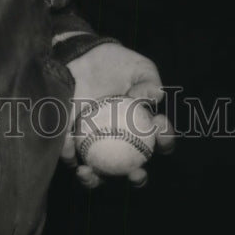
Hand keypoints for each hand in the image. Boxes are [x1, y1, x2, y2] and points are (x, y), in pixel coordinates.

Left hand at [63, 42, 174, 188]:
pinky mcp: (71, 142)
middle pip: (132, 169)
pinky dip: (68, 155)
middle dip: (137, 178)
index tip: (159, 128)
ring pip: (99, 172)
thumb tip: (154, 98)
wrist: (83, 55)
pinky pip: (70, 154)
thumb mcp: (139, 67)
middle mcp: (123, 142)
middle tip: (135, 172)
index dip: (165, 141)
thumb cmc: (116, 63)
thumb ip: (149, 82)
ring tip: (91, 172)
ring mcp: (97, 145)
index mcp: (144, 128)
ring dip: (95, 179)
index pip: (160, 141)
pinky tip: (69, 150)